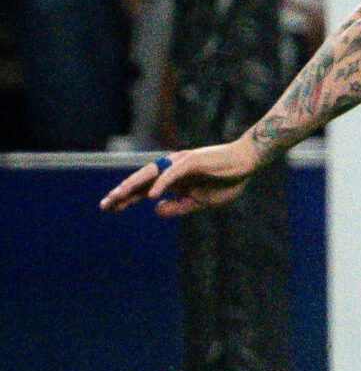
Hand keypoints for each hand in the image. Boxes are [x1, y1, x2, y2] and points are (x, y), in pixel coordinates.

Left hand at [99, 137, 262, 217]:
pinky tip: (152, 196)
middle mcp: (170, 169)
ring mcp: (179, 164)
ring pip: (150, 175)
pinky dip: (161, 184)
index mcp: (172, 180)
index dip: (127, 199)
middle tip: (104, 205)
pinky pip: (172, 174)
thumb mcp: (200, 202)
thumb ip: (178, 207)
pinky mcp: (191, 161)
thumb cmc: (227, 181)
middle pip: (141, 182)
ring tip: (118, 197)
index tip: (110, 209)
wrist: (247, 163)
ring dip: (134, 186)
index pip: (144, 190)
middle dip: (122, 193)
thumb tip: (156, 210)